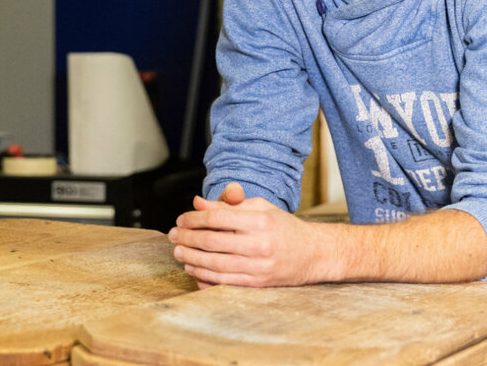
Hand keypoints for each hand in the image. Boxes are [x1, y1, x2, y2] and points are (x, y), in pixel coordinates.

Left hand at [169, 182, 341, 287]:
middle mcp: (259, 244)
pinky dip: (205, 276)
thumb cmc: (283, 227)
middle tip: (173, 236)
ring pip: (215, 264)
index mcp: (259, 221)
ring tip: (179, 253)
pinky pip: (225, 281)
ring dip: (191, 259)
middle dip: (187, 238)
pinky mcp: (258, 283)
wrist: (313, 253)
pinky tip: (193, 270)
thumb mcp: (260, 208)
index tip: (181, 219)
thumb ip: (229, 206)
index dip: (193, 219)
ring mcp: (259, 266)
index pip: (216, 218)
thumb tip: (197, 203)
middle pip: (212, 241)